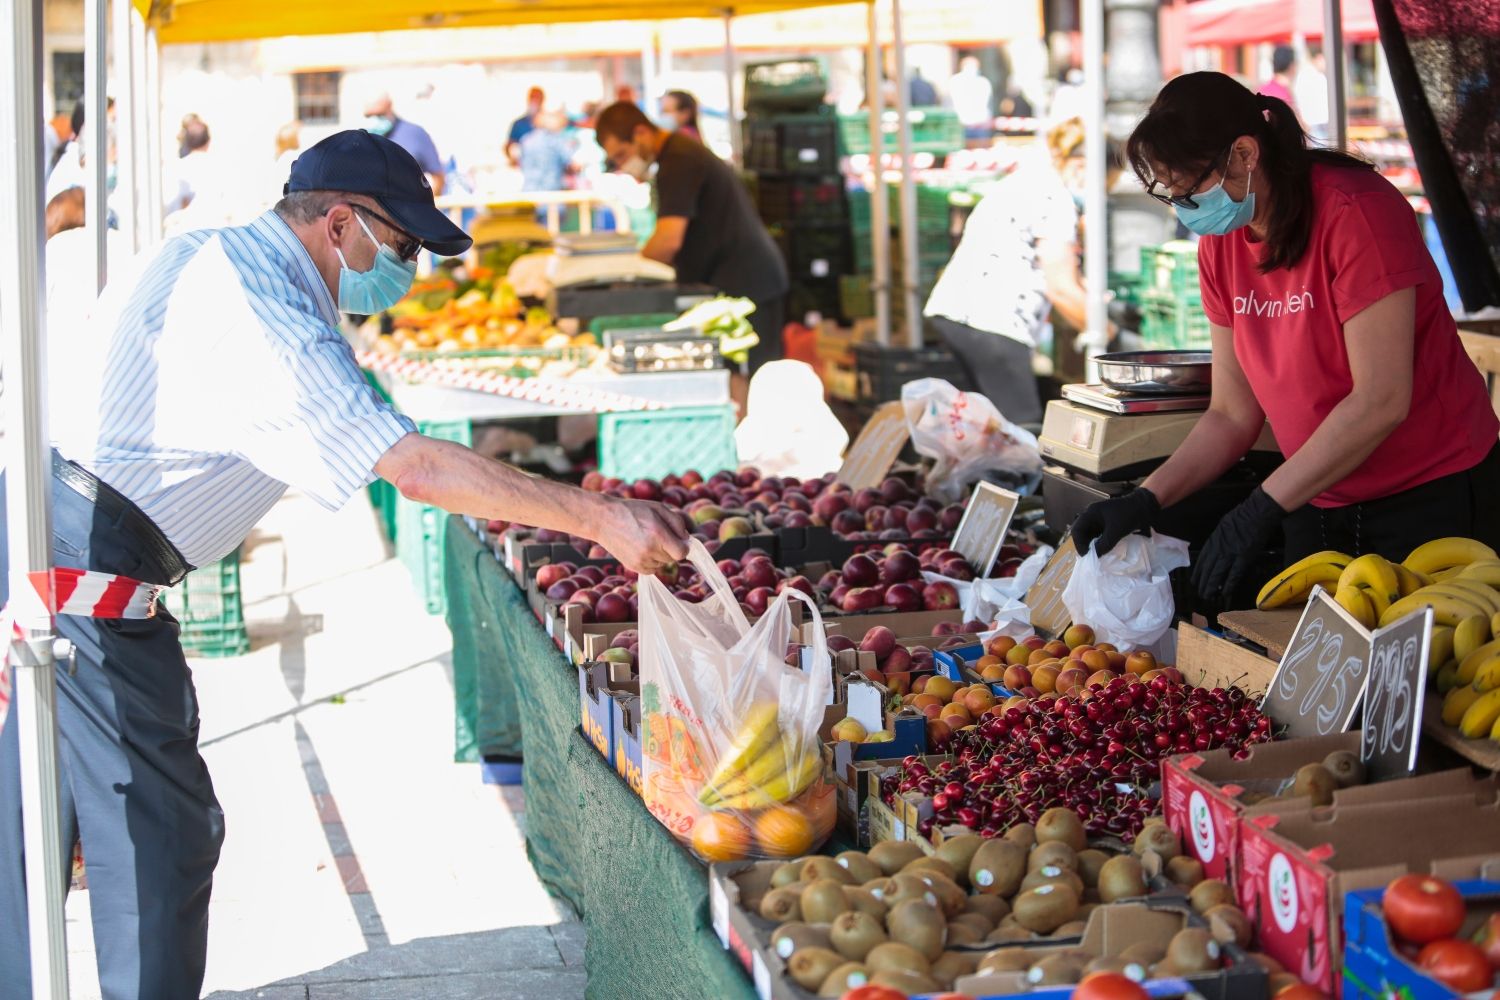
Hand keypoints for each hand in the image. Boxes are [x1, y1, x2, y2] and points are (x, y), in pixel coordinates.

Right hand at [597, 498, 690, 577]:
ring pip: (662, 564)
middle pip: (673, 558)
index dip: (683, 546)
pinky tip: (641, 548)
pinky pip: (652, 569)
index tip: (677, 539)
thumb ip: (677, 523)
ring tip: (646, 539)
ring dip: (660, 554)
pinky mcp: (633, 567)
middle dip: (670, 548)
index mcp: (658, 534)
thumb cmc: (634, 510)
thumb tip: (687, 540)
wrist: (604, 519)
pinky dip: (651, 561)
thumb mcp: (658, 508)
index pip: (682, 553)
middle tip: (657, 534)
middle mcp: (650, 550)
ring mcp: (640, 561)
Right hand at [1070, 488, 1160, 556]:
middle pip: (1082, 533)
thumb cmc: (1129, 515)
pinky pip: (1098, 535)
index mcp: (1091, 513)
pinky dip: (1099, 543)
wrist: (1145, 506)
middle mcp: (1093, 515)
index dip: (1079, 544)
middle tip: (1092, 557)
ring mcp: (1100, 519)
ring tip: (1098, 556)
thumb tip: (1095, 557)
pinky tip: (1104, 550)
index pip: (1077, 530)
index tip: (1086, 556)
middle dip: (1085, 545)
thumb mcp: (1116, 531)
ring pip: (1090, 535)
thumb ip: (1104, 544)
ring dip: (1092, 545)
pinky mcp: (1107, 523)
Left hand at [1191, 486, 1286, 603]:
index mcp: (1213, 540)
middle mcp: (1218, 548)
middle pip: (1207, 569)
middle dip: (1203, 582)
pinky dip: (1229, 584)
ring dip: (1212, 586)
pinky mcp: (1244, 557)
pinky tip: (1225, 592)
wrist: (1256, 513)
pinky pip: (1234, 573)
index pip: (1202, 560)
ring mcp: (1231, 553)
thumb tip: (1215, 551)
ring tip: (1208, 596)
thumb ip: (1218, 540)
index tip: (1195, 581)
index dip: (1198, 572)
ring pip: (1218, 573)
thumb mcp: (1222, 527)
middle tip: (1200, 593)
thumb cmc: (1240, 517)